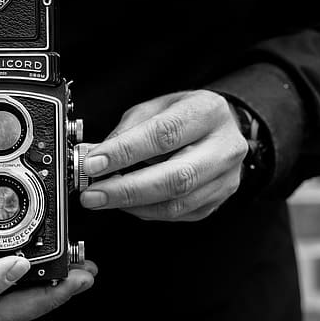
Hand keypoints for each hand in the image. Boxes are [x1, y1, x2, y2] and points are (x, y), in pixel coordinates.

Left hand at [79, 90, 247, 220]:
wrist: (222, 128)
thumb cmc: (186, 115)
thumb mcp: (156, 107)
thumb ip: (127, 130)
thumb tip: (95, 156)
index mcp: (209, 112)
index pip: (164, 134)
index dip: (125, 152)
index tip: (93, 164)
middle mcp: (225, 147)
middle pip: (176, 176)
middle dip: (127, 189)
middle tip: (93, 193)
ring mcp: (225, 177)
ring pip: (177, 202)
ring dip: (133, 204)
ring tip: (103, 198)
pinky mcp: (218, 200)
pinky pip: (178, 214)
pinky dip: (147, 211)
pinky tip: (128, 203)